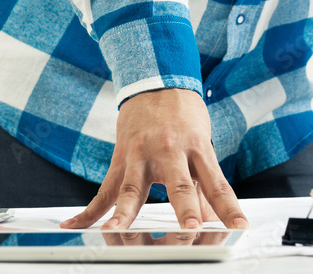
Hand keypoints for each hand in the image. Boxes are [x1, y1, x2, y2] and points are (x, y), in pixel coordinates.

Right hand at [59, 88, 248, 229]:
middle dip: (186, 209)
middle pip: (180, 185)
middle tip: (192, 228)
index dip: (229, 208)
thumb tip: (214, 219)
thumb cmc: (184, 116)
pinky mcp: (122, 158)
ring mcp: (144, 154)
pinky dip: (89, 211)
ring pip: (134, 188)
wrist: (157, 81)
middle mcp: (172, 152)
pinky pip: (104, 189)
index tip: (239, 227)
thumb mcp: (201, 144)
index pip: (217, 185)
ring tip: (116, 231)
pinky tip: (73, 225)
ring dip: (126, 212)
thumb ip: (204, 184)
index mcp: (198, 149)